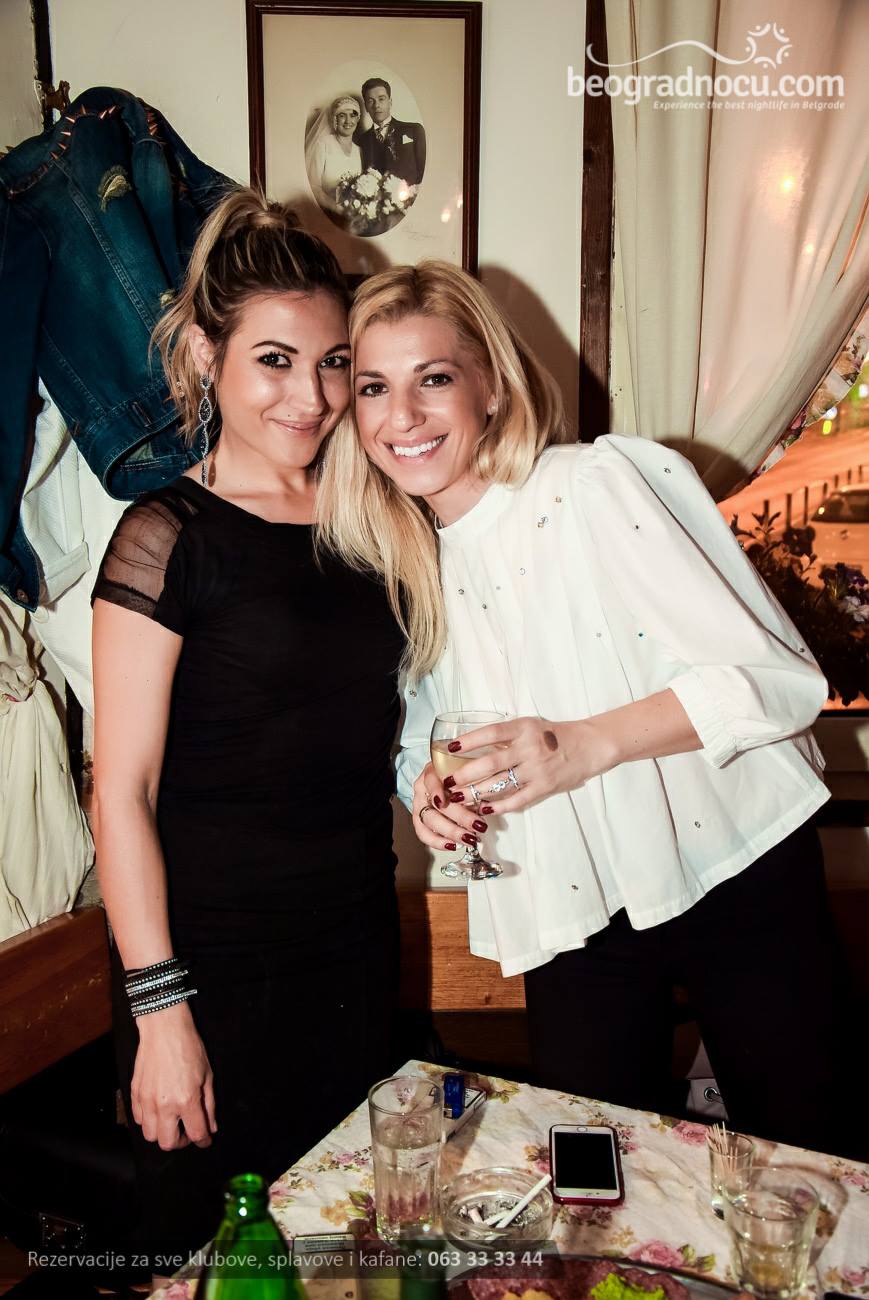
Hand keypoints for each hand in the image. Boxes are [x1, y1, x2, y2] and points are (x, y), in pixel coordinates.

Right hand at [132, 1000, 216, 1150]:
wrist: (164, 1029)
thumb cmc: (189, 1048)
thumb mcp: (207, 1075)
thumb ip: (209, 1105)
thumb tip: (211, 1127)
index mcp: (186, 1100)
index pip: (195, 1134)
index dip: (203, 1140)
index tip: (205, 1139)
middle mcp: (164, 1105)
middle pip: (167, 1143)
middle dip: (180, 1142)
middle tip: (187, 1131)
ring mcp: (146, 1100)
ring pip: (149, 1135)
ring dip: (162, 1133)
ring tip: (171, 1121)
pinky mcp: (135, 1093)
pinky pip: (137, 1119)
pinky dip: (148, 1121)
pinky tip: (158, 1110)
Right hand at [411, 763, 492, 851]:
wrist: (445, 782)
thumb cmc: (456, 779)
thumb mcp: (464, 776)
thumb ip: (470, 787)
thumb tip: (485, 807)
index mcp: (432, 773)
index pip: (432, 781)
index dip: (439, 790)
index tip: (454, 798)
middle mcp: (422, 789)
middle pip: (436, 804)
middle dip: (459, 817)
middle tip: (478, 825)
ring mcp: (419, 805)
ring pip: (430, 821)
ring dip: (452, 832)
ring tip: (470, 839)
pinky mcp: (419, 820)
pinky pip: (423, 833)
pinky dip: (438, 842)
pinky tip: (453, 845)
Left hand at [439, 716, 616, 812]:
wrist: (589, 746)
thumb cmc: (555, 735)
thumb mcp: (530, 726)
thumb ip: (507, 737)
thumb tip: (474, 748)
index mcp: (524, 728)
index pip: (491, 733)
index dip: (470, 740)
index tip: (450, 747)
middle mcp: (529, 748)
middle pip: (491, 763)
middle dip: (466, 774)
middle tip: (448, 783)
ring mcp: (537, 769)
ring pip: (500, 783)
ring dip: (476, 793)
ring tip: (459, 798)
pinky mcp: (545, 787)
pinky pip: (518, 799)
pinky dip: (500, 806)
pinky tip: (485, 809)